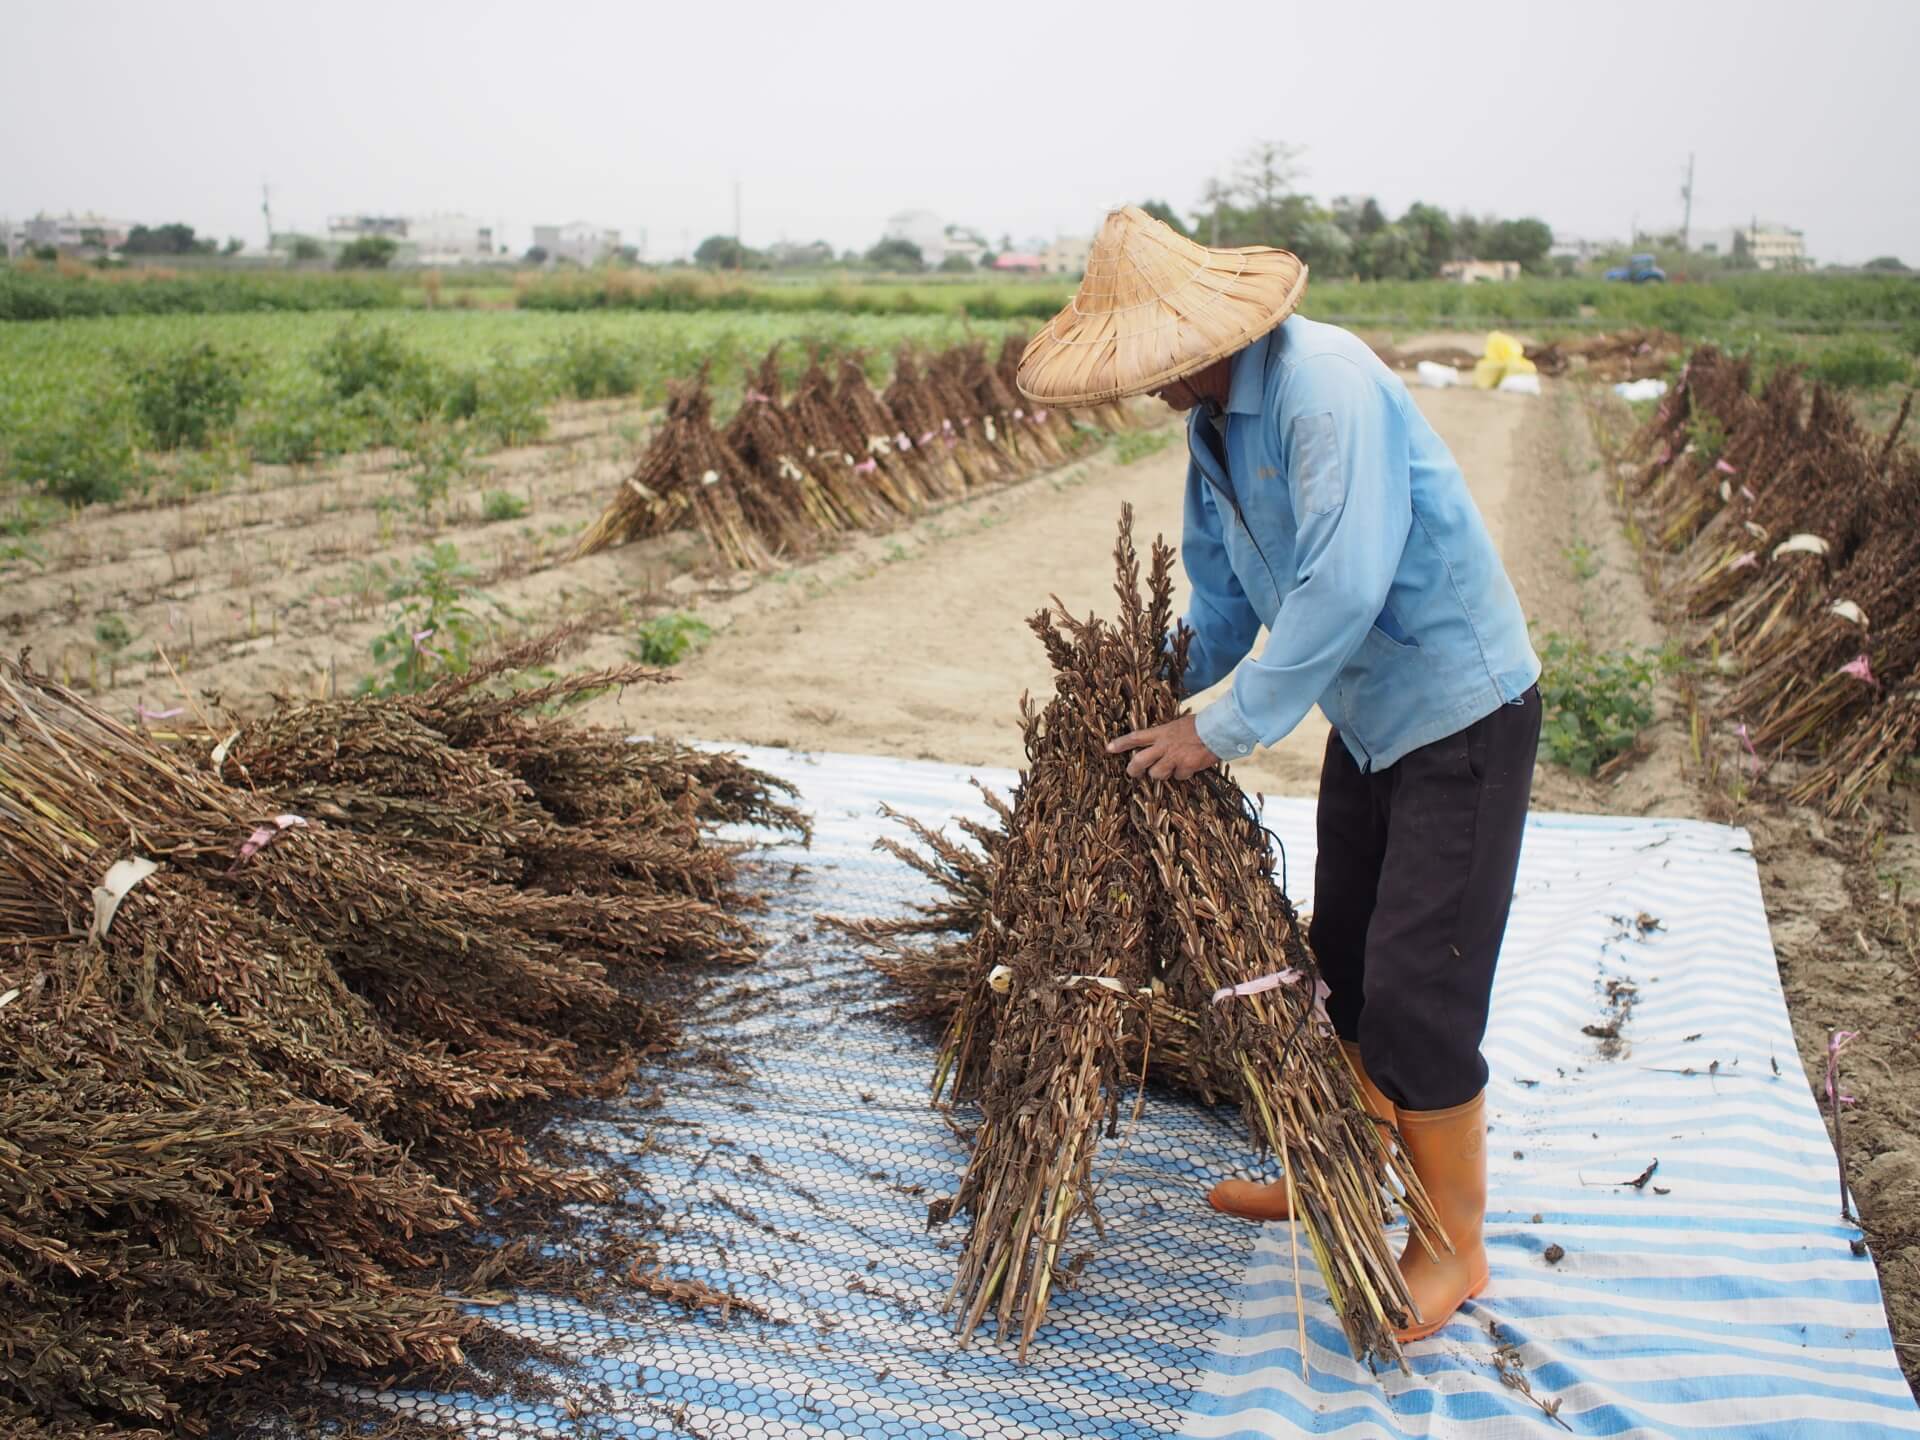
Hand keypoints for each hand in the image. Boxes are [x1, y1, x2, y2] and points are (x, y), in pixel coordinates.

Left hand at [1106, 713, 1221, 780]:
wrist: (1218, 730)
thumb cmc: (1199, 725)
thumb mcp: (1177, 726)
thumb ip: (1166, 736)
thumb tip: (1159, 745)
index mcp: (1161, 732)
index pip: (1136, 737)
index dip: (1121, 743)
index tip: (1108, 748)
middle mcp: (1164, 746)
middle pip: (1139, 761)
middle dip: (1133, 769)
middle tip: (1132, 772)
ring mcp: (1174, 758)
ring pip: (1157, 774)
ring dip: (1161, 774)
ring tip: (1170, 768)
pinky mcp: (1186, 767)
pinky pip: (1179, 777)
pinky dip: (1183, 775)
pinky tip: (1190, 767)